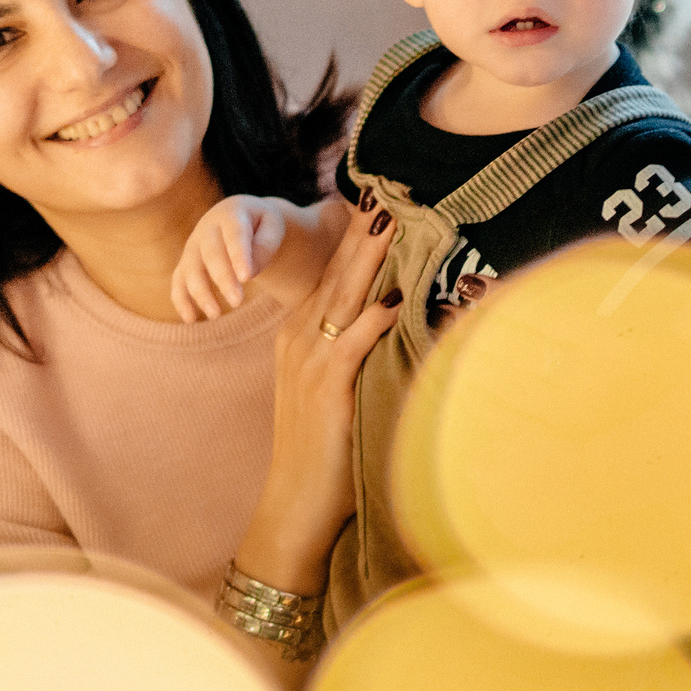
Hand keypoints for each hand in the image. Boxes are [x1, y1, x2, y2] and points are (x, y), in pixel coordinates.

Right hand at [172, 195, 291, 322]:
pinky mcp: (186, 263)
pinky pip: (178, 281)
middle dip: (223, 279)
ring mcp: (193, 246)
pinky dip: (181, 299)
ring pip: (190, 269)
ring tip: (216, 315)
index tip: (247, 277)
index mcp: (231, 213)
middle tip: (237, 302)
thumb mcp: (272, 226)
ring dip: (200, 293)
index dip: (239, 255)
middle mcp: (207, 228)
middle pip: (211, 254)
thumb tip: (248, 274)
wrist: (241, 218)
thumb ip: (265, 245)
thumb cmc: (261, 225)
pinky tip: (190, 319)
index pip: (235, 234)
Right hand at [234, 198, 400, 594]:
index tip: (379, 199)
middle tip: (388, 189)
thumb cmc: (322, 447)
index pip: (331, 272)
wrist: (294, 501)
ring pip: (344, 295)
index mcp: (298, 333)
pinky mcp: (325, 388)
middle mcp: (299, 338)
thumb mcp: (329, 386)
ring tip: (393, 220)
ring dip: (370, 257)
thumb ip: (349, 347)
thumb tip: (390, 315)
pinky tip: (395, 297)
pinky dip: (374, 319)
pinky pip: (352, 343)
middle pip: (337, 272)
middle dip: (363, 230)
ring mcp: (309, 361)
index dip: (354, 236)